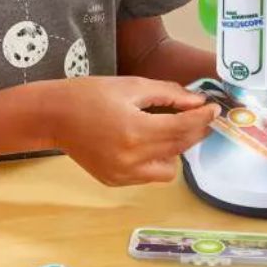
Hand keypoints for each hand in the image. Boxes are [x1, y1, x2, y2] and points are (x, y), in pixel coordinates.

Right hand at [39, 77, 217, 185]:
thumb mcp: (132, 86)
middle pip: (179, 148)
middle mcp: (132, 158)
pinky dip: (154, 160)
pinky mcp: (115, 180)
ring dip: (175, 150)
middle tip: (200, 117)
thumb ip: (169, 94)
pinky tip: (146, 142)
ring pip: (168, 169)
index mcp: (136, 130)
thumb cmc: (90, 94)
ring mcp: (123, 174)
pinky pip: (148, 175)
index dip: (203, 118)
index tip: (214, 109)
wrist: (52, 116)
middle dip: (195, 132)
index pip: (183, 128)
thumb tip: (197, 101)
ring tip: (166, 130)